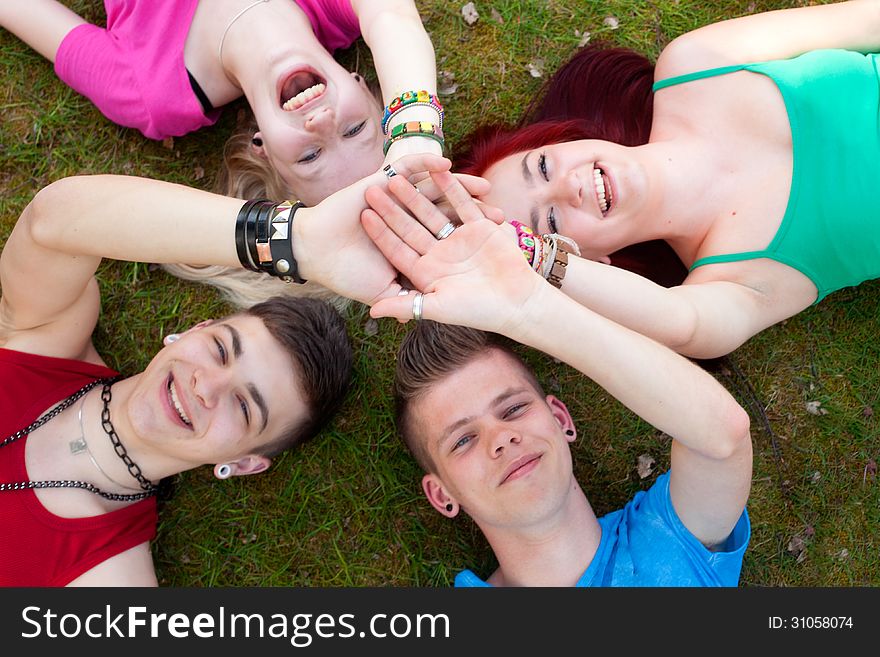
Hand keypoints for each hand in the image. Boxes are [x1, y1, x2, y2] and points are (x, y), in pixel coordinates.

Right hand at [292, 154, 487, 304]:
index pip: (448, 244)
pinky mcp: (380, 185)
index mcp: (413, 247)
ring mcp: (396, 203)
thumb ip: (404, 302)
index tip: (495, 249)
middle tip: (501, 217)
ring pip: (434, 193)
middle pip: (449, 218)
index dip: (470, 245)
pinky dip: (425, 166)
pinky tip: (446, 165)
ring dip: (460, 189)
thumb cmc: (347, 275)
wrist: (316, 251)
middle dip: (475, 218)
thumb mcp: (382, 292)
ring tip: (485, 186)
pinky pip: (407, 171)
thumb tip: (419, 319)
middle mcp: (409, 223)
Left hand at [361, 170, 543, 333]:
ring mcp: (459, 239)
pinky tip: (435, 170)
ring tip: (396, 177)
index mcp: (426, 272)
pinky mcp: (479, 228)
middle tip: (370, 190)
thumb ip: (405, 305)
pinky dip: (450, 188)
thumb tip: (372, 311)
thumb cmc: (478, 312)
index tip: (363, 216)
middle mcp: (439, 254)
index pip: (397, 249)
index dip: (380, 233)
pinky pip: (461, 204)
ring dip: (415, 195)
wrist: (517, 303)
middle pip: (410, 227)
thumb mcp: (437, 308)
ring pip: (432, 212)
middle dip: (391, 209)